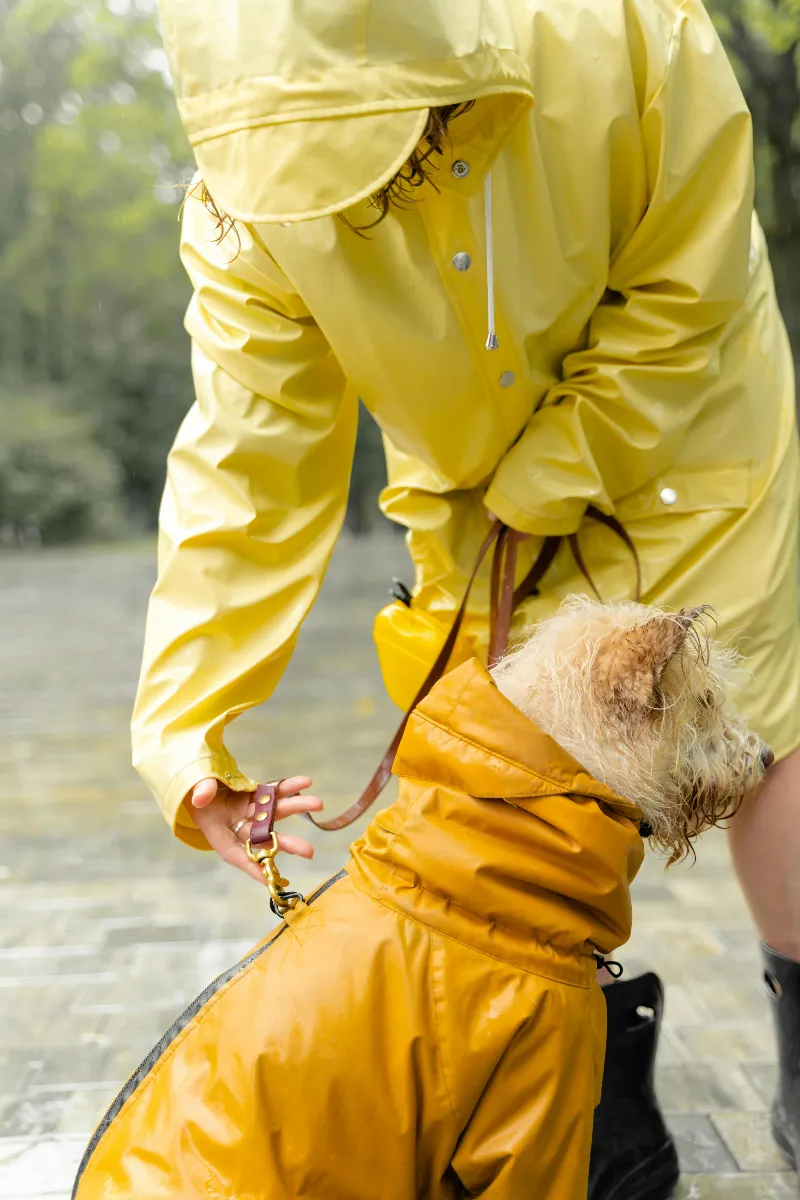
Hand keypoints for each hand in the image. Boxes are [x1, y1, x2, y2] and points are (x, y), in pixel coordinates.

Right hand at [186, 776, 322, 885]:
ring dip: (295, 806)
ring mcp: (247, 811)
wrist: (193, 779)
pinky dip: (288, 787)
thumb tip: (203, 796)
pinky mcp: (254, 795)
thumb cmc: (190, 790)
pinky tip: (306, 782)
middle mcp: (237, 826)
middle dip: (286, 844)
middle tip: (309, 851)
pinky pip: (273, 792)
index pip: (237, 855)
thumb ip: (200, 793)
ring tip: (318, 803)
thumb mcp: (191, 791)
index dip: (255, 867)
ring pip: (274, 811)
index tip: (274, 879)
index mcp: (218, 834)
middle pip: (263, 838)